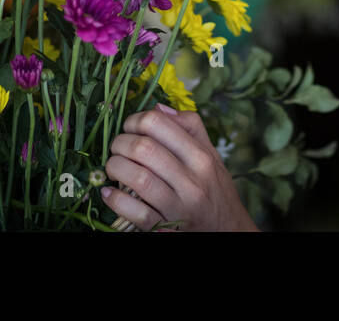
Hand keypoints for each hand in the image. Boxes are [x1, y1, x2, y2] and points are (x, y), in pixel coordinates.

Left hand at [102, 103, 257, 230]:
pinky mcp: (166, 229)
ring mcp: (179, 207)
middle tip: (117, 147)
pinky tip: (109, 193)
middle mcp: (192, 181)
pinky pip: (135, 212)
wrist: (229, 232)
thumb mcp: (212, 156)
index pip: (158, 123)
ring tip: (113, 167)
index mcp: (201, 157)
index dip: (135, 120)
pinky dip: (115, 200)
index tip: (130, 127)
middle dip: (120, 143)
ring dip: (115, 168)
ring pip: (137, 178)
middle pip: (144, 149)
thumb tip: (159, 107)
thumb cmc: (216, 190)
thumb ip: (191, 128)